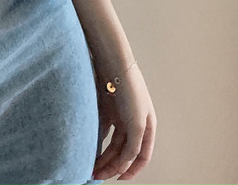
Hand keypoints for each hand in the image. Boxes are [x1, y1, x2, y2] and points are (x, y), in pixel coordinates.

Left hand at [92, 62, 155, 180]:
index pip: (142, 156)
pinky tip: (89, 150)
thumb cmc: (130, 90)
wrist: (113, 64)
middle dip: (113, 166)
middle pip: (124, 152)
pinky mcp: (107, 109)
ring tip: (91, 167)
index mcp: (147, 126)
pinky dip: (97, 142)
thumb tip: (124, 165)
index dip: (132, 170)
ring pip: (113, 144)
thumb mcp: (137, 124)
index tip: (119, 180)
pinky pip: (102, 131)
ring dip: (104, 157)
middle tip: (97, 175)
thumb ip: (132, 147)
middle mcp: (135, 123)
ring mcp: (121, 116)